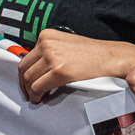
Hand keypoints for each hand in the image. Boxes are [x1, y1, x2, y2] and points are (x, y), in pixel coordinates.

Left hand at [17, 30, 134, 103]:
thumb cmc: (92, 53)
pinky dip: (36, 95)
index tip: (27, 83)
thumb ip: (49, 52)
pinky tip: (41, 99)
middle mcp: (46, 43)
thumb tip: (36, 69)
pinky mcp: (59, 71)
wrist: (111, 57)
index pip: (26, 57)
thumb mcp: (65, 45)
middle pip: (24, 68)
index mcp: (46, 35)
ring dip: (30, 92)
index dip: (25, 74)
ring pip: (29, 79)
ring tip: (36, 98)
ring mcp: (52, 56)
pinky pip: (39, 87)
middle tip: (29, 94)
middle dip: (24, 84)